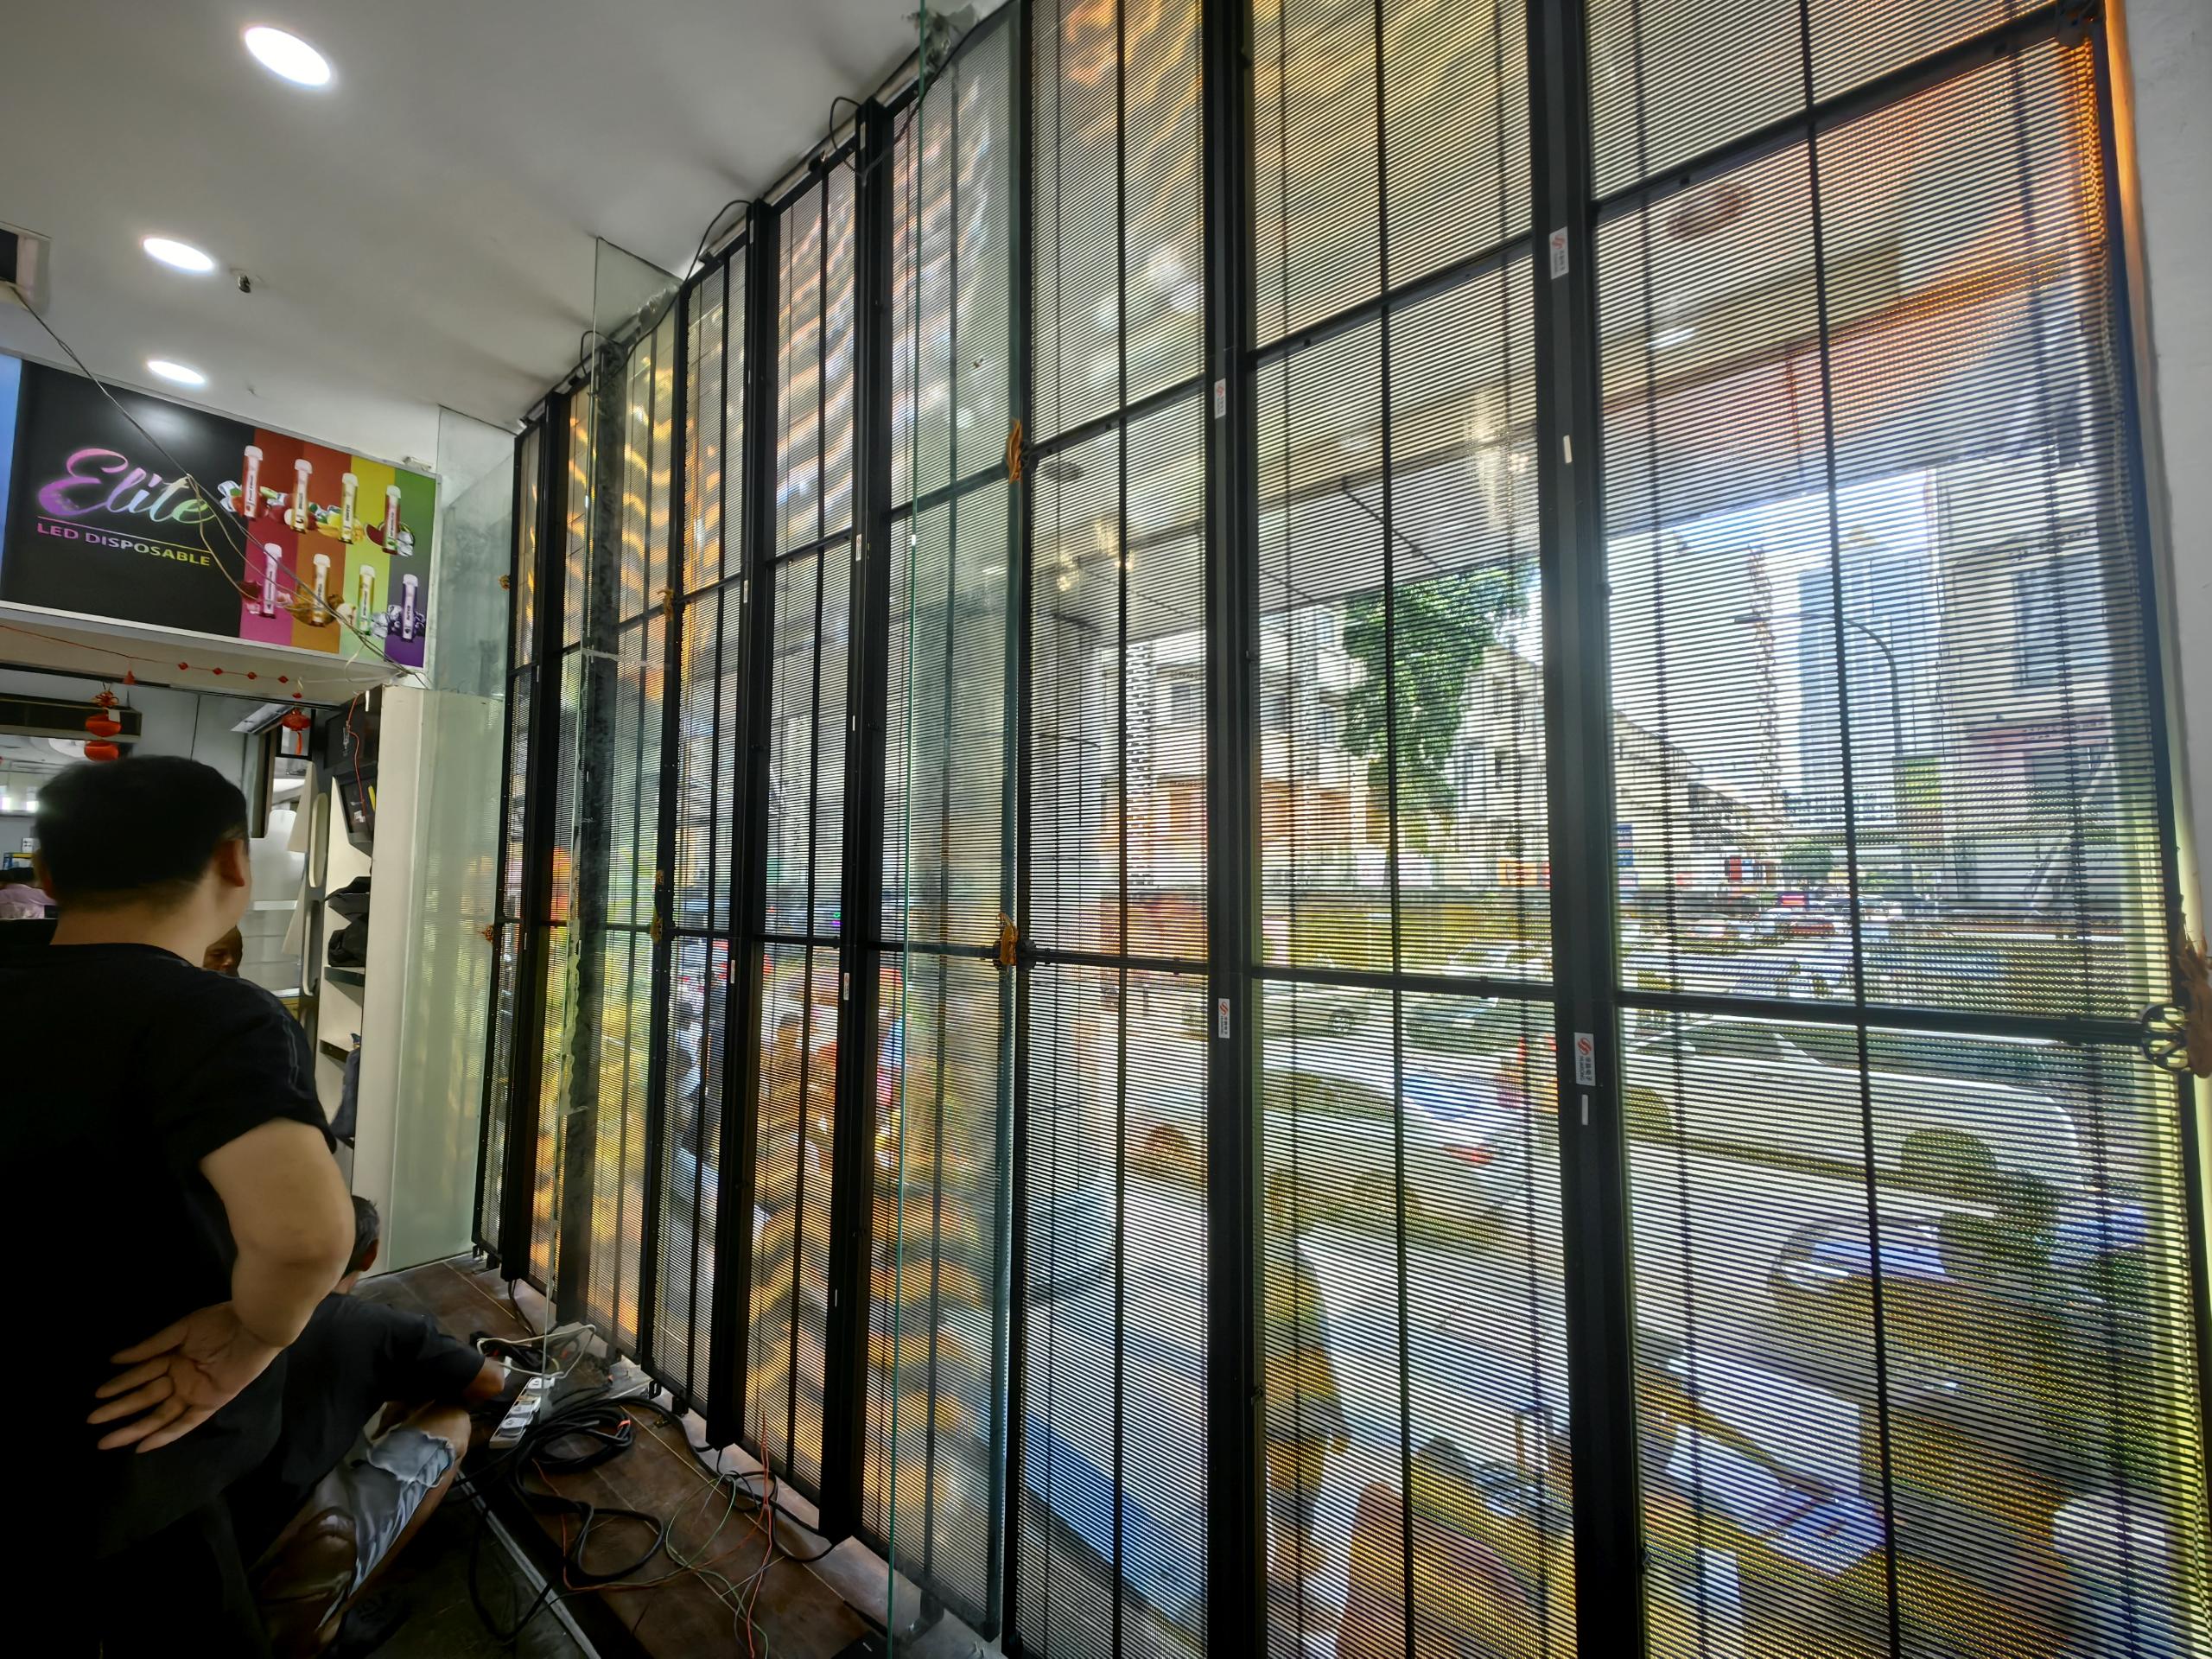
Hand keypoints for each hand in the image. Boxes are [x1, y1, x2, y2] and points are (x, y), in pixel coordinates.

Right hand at [88, 1303, 281, 1453]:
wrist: (254, 1324)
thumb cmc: (219, 1321)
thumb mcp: (181, 1330)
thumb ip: (151, 1347)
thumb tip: (115, 1359)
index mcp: (173, 1358)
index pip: (140, 1375)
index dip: (120, 1384)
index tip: (98, 1395)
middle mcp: (180, 1378)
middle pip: (144, 1398)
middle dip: (118, 1409)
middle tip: (91, 1420)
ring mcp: (194, 1392)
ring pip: (159, 1415)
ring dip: (133, 1427)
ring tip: (106, 1440)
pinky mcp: (211, 1402)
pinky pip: (186, 1423)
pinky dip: (165, 1435)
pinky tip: (142, 1445)